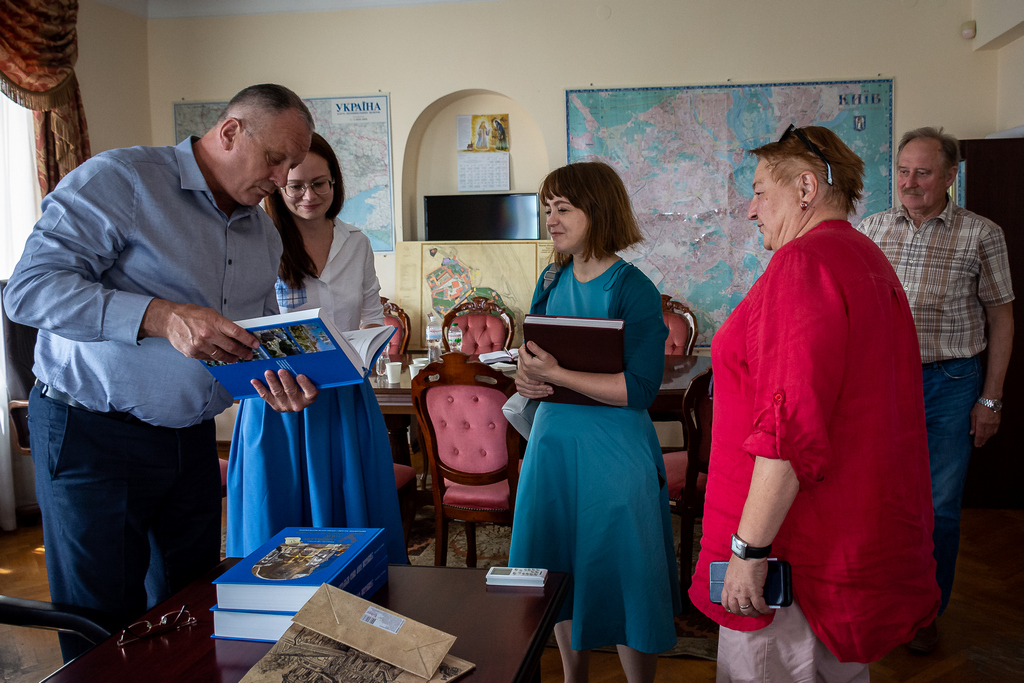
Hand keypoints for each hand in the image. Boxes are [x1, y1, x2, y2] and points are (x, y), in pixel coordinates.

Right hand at [140, 299, 257, 361]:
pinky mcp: (193, 353)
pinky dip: (216, 358)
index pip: (237, 333)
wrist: (169, 320)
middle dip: (243, 352)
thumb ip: (223, 324)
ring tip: (236, 358)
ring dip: (231, 358)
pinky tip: (221, 357)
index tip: (255, 344)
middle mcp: (208, 334)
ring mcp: (200, 345)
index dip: (248, 340)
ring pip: (221, 356)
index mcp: (215, 322)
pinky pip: (209, 358)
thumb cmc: (190, 314)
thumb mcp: (210, 314)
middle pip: (231, 347)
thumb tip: (237, 334)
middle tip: (248, 355)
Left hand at [251, 369, 318, 411]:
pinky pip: (266, 396)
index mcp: (309, 397)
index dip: (305, 384)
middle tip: (281, 371)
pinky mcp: (275, 406)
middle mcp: (298, 404)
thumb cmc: (303, 384)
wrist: (297, 398)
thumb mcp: (309, 380)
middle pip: (291, 391)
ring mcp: (286, 406)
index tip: (300, 375)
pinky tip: (254, 381)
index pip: (310, 392)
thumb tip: (297, 360)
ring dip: (272, 382)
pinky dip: (260, 388)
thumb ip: (305, 373)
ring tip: (268, 372)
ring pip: (277, 393)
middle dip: (286, 381)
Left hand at [515, 342, 554, 398]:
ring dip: (525, 358)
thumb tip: (528, 343)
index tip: (529, 345)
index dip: (524, 346)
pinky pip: (524, 367)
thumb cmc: (551, 366)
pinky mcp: (528, 375)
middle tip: (532, 350)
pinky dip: (526, 364)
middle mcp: (525, 368)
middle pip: (520, 356)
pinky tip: (532, 362)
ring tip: (532, 356)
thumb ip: (535, 348)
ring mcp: (526, 373)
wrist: (555, 376)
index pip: (520, 351)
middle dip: (525, 352)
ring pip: (521, 362)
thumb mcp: (544, 355)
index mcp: (527, 362)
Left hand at [721, 555, 770, 615]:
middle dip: (743, 613)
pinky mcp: (755, 592)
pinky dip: (764, 610)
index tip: (736, 609)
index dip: (731, 608)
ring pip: (747, 610)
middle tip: (749, 612)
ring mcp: (743, 592)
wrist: (749, 553)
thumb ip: (736, 579)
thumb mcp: (733, 570)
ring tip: (759, 612)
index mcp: (727, 584)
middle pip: (736, 609)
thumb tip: (743, 583)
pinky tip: (768, 609)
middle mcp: (733, 590)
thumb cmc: (742, 557)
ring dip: (754, 613)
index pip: (725, 602)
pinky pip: (759, 606)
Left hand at [970, 402, 1000, 446]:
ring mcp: (994, 424)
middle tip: (979, 445)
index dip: (977, 441)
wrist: (991, 400)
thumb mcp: (972, 414)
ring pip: (990, 434)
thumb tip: (971, 433)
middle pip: (985, 436)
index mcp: (981, 423)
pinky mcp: (998, 422)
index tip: (976, 445)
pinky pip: (994, 431)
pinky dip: (991, 434)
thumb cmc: (980, 406)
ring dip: (986, 439)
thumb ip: (972, 425)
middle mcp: (988, 425)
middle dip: (982, 441)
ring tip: (983, 442)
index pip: (979, 435)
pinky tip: (988, 436)